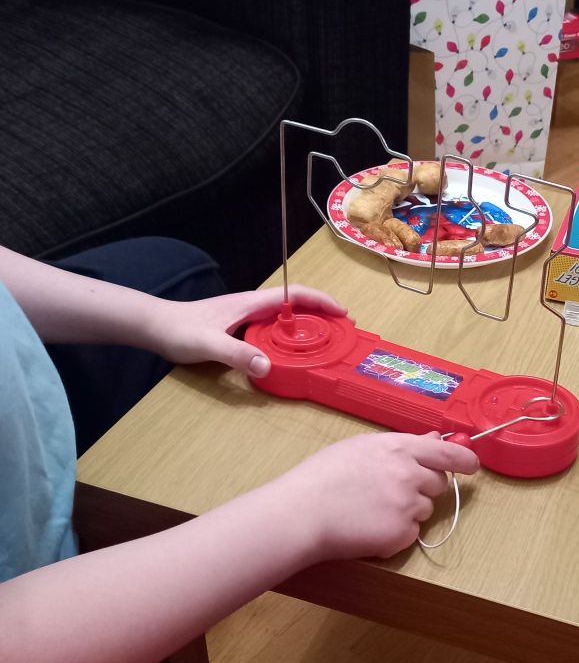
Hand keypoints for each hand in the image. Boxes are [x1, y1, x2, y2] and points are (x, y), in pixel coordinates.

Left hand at [146, 286, 344, 375]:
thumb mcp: (209, 344)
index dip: (320, 301)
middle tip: (340, 331)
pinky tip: (289, 351)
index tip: (341, 313)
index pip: (294, 295)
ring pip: (284, 316)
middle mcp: (252, 306)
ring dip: (306, 324)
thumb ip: (237, 354)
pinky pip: (272, 327)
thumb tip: (268, 367)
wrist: (153, 326)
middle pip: (295, 304)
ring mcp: (245, 316)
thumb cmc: (179, 330)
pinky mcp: (238, 327)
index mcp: (251, 304)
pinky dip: (289, 334)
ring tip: (323, 341)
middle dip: (320, 313)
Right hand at [274, 433, 479, 562]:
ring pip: (425, 510)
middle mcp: (410, 474)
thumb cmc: (322, 477)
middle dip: (425, 488)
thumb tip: (434, 439)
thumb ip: (401, 445)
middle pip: (439, 483)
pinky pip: (411, 534)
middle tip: (394, 491)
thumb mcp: (360, 448)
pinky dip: (395, 534)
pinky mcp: (402, 533)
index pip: (447, 453)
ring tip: (371, 509)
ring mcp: (408, 505)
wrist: (302, 513)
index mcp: (399, 448)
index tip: (472, 465)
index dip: (464, 460)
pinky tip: (368, 527)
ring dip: (408, 511)